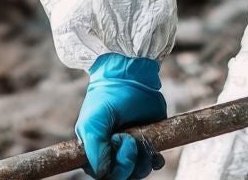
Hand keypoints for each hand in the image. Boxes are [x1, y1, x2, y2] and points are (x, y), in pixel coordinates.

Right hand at [75, 54, 166, 179]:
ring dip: (142, 161)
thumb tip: (102, 173)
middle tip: (129, 139)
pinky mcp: (147, 143)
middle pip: (121, 176)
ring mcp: (131, 150)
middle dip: (127, 163)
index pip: (101, 174)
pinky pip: (153, 164)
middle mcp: (111, 153)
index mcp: (94, 149)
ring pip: (138, 173)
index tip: (114, 143)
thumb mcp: (93, 123)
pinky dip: (155, 160)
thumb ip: (94, 150)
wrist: (130, 78)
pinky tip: (152, 146)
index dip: (110, 168)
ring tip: (139, 138)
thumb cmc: (106, 99)